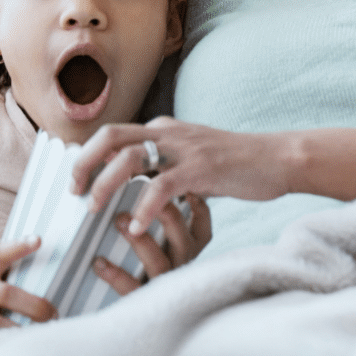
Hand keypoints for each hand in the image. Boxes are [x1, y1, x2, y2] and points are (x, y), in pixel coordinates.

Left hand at [73, 117, 279, 234]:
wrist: (280, 158)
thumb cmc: (240, 163)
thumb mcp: (196, 155)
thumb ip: (168, 161)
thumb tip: (141, 180)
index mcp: (166, 128)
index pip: (114, 133)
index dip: (89, 155)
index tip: (76, 180)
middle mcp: (170, 132)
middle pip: (111, 136)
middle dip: (85, 163)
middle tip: (74, 191)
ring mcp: (186, 149)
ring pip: (130, 157)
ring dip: (105, 184)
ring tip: (94, 210)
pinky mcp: (202, 169)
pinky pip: (162, 186)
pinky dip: (144, 207)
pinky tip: (137, 226)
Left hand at [90, 195, 212, 294]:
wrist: (146, 321)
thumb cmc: (150, 272)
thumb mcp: (166, 249)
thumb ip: (163, 226)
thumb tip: (147, 193)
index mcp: (189, 253)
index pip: (203, 229)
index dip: (198, 208)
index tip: (185, 189)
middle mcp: (182, 267)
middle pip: (181, 239)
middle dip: (165, 215)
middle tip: (143, 197)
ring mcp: (165, 286)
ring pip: (158, 262)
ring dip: (139, 240)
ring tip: (118, 222)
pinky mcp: (144, 302)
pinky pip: (131, 287)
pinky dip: (115, 274)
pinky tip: (98, 262)